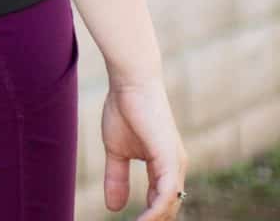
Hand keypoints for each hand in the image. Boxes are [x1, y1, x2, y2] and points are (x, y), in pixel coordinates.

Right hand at [102, 74, 187, 220]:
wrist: (130, 80)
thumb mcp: (117, 150)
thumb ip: (117, 177)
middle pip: (168, 208)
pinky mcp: (170, 158)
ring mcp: (175, 163)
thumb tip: (113, 207)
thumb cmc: (124, 107)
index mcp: (165, 165)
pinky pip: (166, 196)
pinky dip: (154, 212)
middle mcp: (175, 167)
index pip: (161, 201)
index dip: (148, 217)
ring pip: (170, 206)